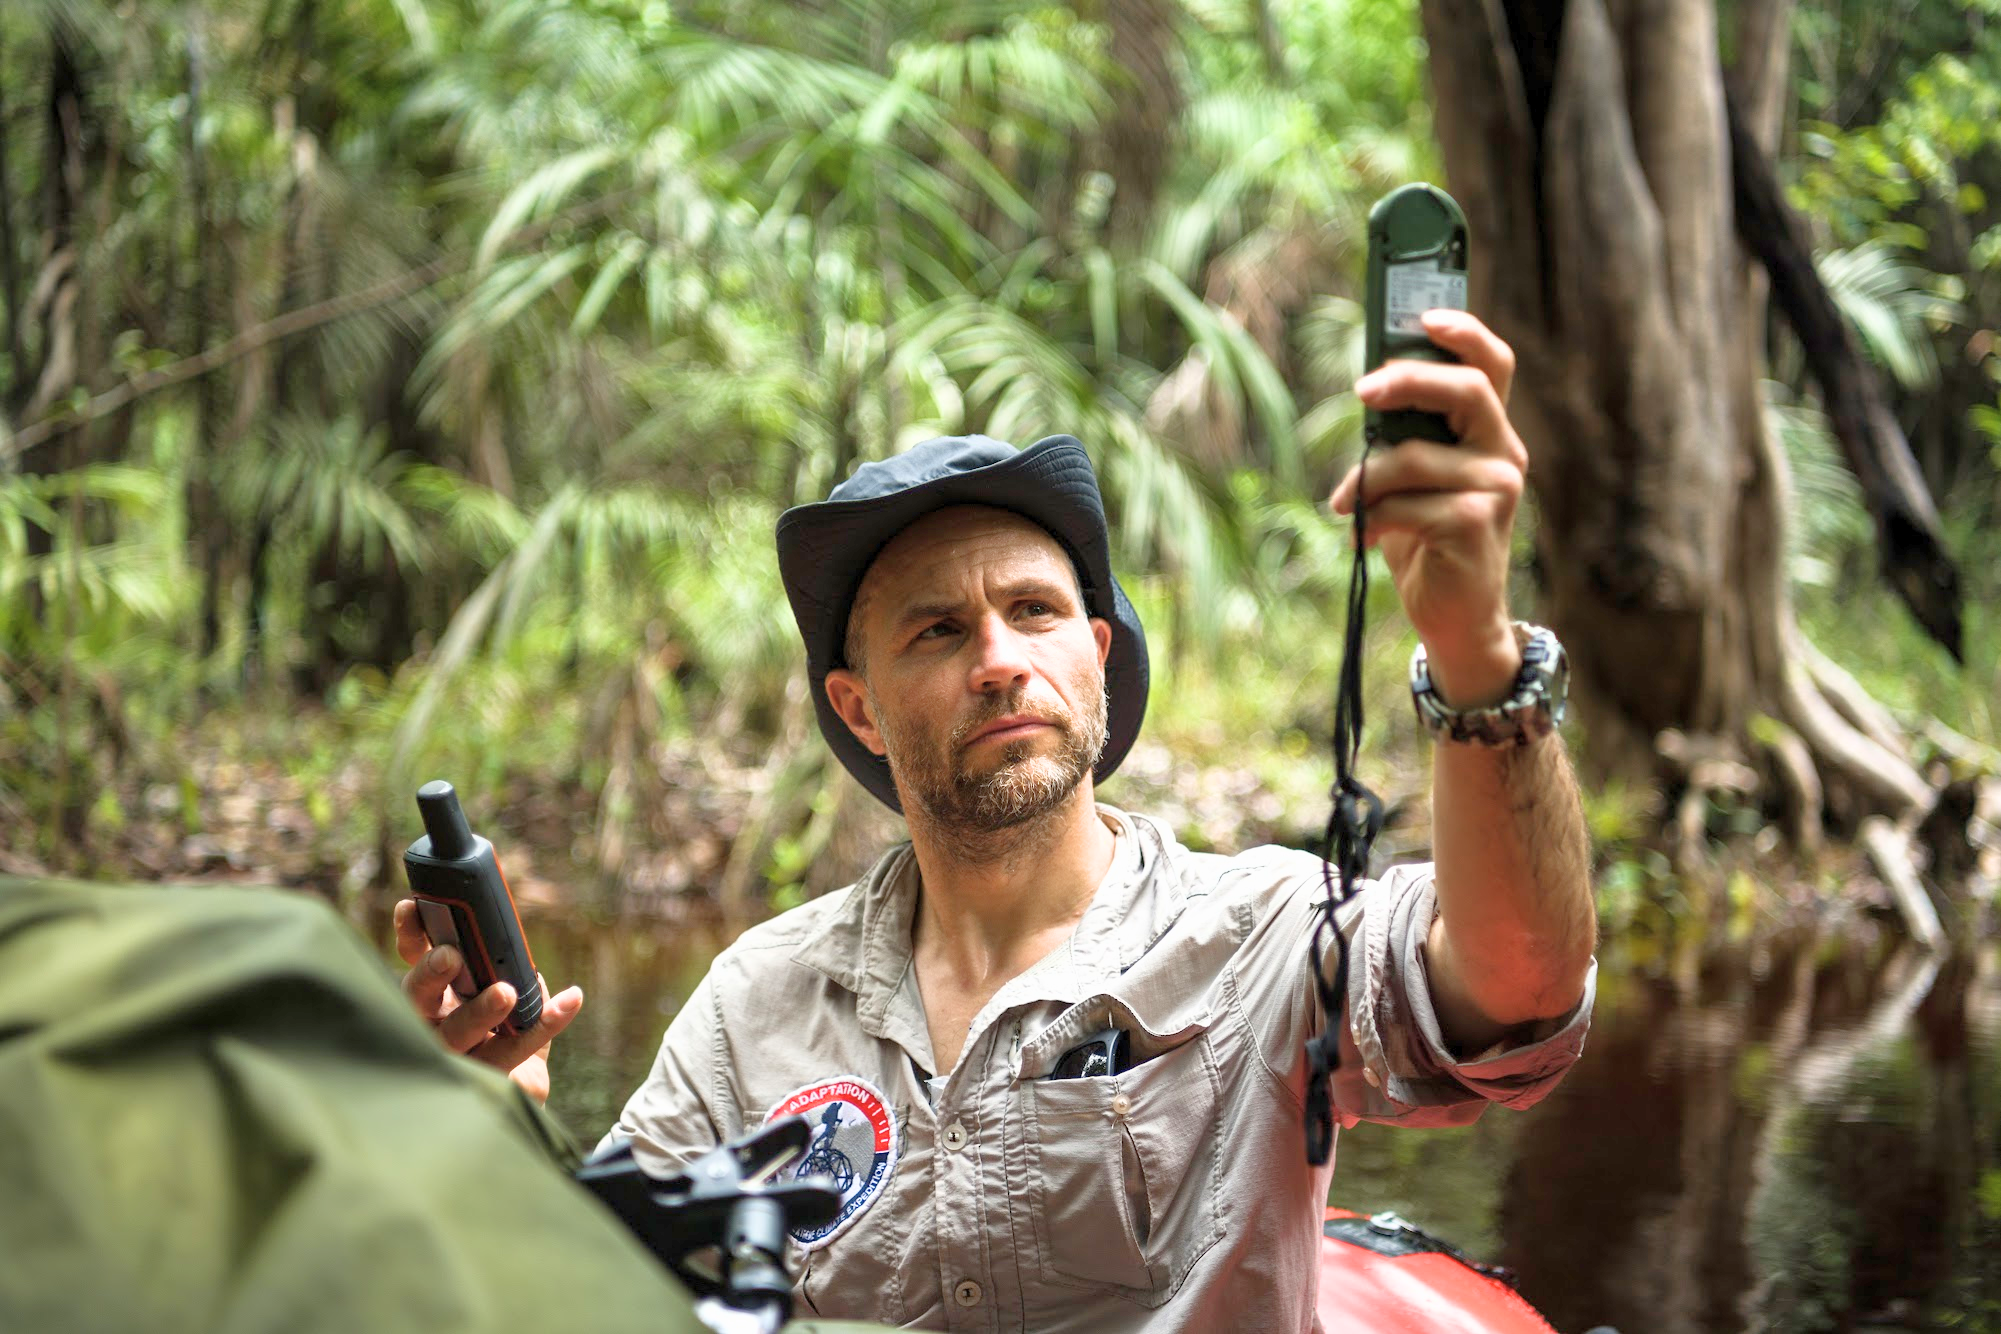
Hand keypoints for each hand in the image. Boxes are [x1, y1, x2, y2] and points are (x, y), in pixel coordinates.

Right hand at [394, 898, 583, 1103]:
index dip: (411, 935)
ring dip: (480, 1009)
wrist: (517, 1094)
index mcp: (434, 998)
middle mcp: (434, 1026)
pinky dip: (546, 1024)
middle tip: (450, 956)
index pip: (415, 962)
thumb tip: (523, 962)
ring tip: (506, 992)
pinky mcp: (487, 1080)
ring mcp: (455, 1057)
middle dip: (432, 973)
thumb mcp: (507, 992)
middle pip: (419, 997)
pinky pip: (514, 1054)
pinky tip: (570, 1000)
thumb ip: (510, 968)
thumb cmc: (505, 1035)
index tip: (410, 907)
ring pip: (455, 1034)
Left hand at [1330, 308, 1526, 705]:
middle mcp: (1504, 453)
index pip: (1494, 366)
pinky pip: (1405, 502)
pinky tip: (1361, 536)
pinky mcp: (1475, 523)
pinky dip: (1371, 517)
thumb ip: (1405, 434)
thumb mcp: (1414, 478)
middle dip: (1409, 380)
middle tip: (1362, 391)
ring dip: (1366, 478)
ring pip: (1414, 455)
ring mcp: (1497, 488)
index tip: (1422, 316)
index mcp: (1490, 433)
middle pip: (1467, 390)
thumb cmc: (1426, 537)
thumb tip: (1369, 388)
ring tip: (1344, 503)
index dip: (1465, 333)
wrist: (1454, 614)